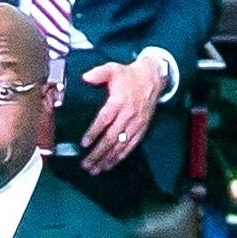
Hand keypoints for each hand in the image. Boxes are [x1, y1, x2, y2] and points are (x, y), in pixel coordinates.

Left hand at [77, 52, 169, 174]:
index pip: (105, 120)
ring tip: (95, 169)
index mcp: (119, 101)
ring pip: (121, 145)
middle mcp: (128, 115)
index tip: (84, 143)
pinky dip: (120, 157)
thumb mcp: (113, 68)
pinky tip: (110, 164)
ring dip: (107, 159)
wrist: (152, 79)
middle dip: (98, 152)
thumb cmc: (129, 75)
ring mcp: (136, 124)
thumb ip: (98, 73)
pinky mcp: (142, 129)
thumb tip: (84, 77)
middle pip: (111, 137)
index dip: (94, 132)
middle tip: (85, 163)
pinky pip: (130, 146)